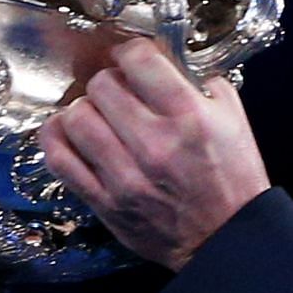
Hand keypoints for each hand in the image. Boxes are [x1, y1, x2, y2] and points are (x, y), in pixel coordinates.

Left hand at [39, 38, 270, 271]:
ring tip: (97, 115)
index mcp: (189, 118)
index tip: (132, 59)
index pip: (137, 60)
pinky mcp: (105, 202)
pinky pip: (60, 160)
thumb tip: (165, 64)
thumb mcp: (234, 121)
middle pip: (102, 86)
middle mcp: (154, 144)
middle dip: (111, 82)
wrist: (227, 241)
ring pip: (75, 118)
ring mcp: (125, 176)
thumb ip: (201, 86)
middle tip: (119, 92)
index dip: (131, 52)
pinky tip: (69, 134)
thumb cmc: (232, 181)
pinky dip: (57, 139)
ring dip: (84, 109)